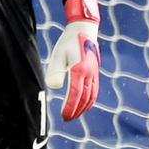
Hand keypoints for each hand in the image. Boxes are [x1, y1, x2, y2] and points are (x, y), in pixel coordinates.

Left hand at [45, 0, 100, 119]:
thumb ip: (55, 71)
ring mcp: (94, 72)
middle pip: (85, 98)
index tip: (64, 116)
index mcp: (80, 69)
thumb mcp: (58, 54)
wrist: (84, 29)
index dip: (70, 107)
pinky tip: (84, 103)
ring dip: (84, 107)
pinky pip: (95, 90)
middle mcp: (89, 73)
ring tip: (75, 114)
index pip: (75, 94)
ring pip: (92, 95)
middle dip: (76, 110)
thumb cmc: (68, 41)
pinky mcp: (95, 71)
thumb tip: (53, 87)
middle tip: (67, 119)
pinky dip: (90, 100)